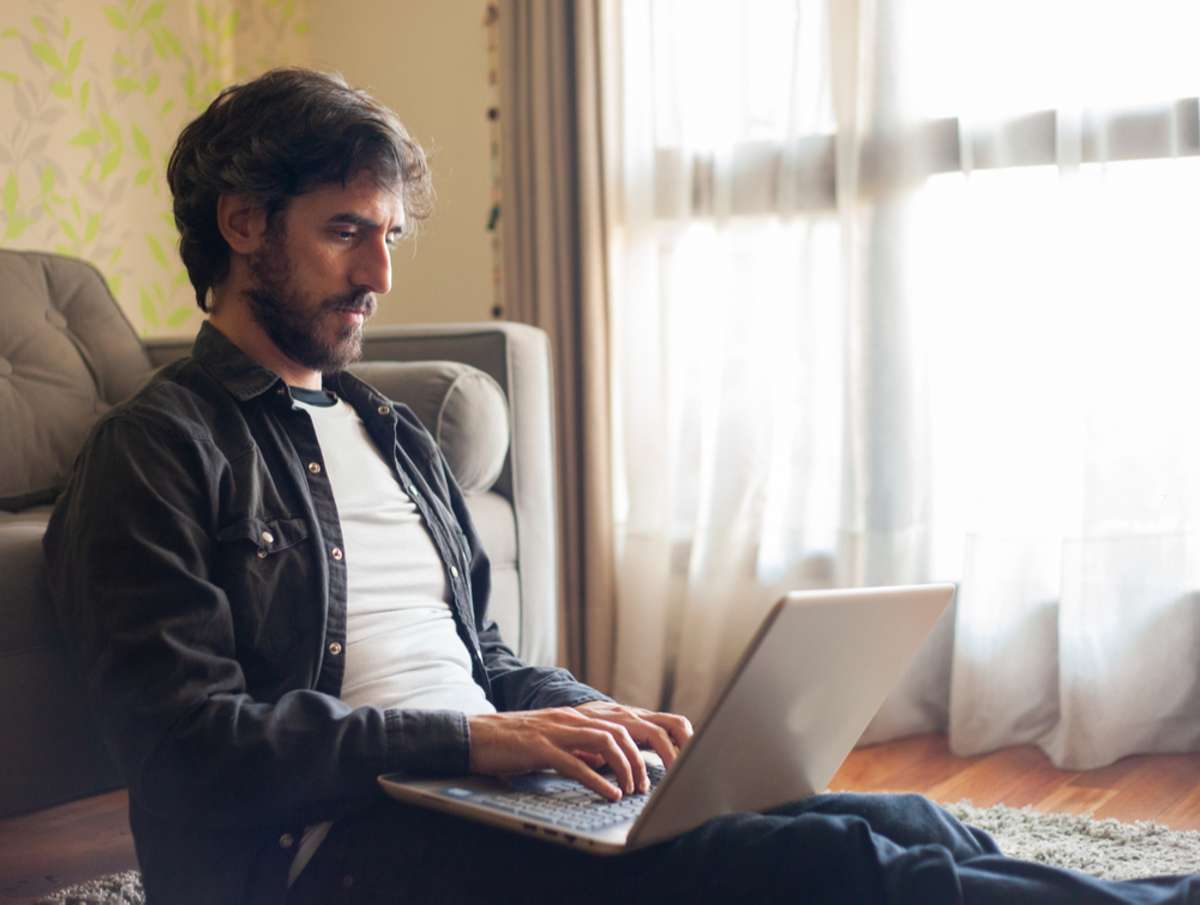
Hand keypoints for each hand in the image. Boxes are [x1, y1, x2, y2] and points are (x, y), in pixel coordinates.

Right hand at [467, 702, 692, 801]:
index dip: (649, 740)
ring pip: (606, 741)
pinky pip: (576, 763)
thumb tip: (608, 763)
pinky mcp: (540, 748)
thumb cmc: (515, 743)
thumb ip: (581, 747)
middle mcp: (572, 718)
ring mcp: (557, 730)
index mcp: (578, 716)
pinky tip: (610, 794)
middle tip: (649, 785)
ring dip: (626, 768)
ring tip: (633, 790)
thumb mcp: (556, 741)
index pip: (625, 722)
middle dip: (644, 757)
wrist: (475, 736)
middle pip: (624, 729)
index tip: (664, 763)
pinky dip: (598, 780)